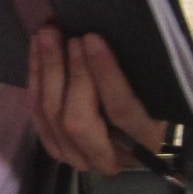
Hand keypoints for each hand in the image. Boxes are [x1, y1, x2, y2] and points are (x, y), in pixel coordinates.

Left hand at [27, 29, 165, 174]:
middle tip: (64, 35)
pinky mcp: (56, 149)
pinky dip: (35, 79)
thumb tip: (103, 38)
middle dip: (69, 73)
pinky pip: (38, 114)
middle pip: (78, 120)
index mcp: (144, 141)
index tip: (91, 38)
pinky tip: (36, 50)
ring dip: (46, 70)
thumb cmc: (154, 103)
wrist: (135, 137)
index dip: (104, 73)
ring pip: (52, 117)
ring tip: (46, 35)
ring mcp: (78, 157)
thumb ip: (137, 75)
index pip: (121, 109)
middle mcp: (109, 158)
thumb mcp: (157, 93)